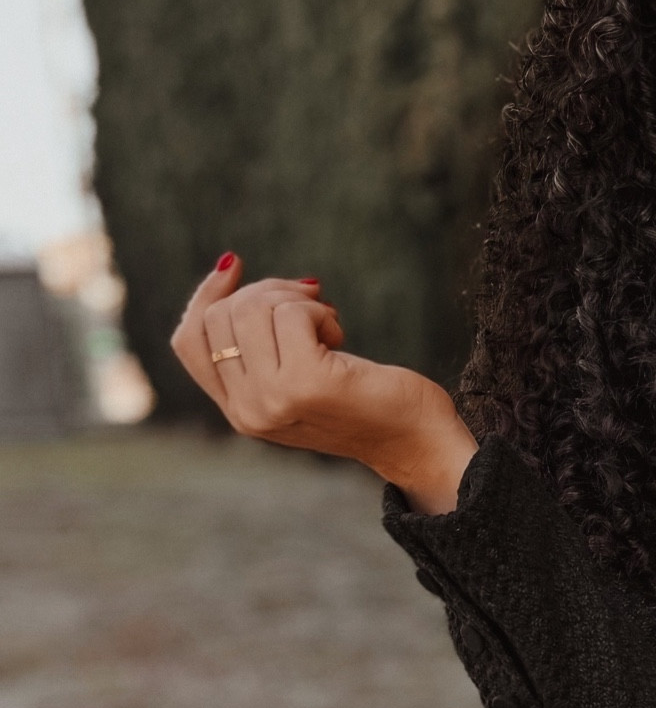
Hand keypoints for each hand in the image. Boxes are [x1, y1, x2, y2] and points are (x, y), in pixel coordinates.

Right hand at [171, 254, 477, 512]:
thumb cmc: (364, 399)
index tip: (235, 267)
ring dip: (297, 301)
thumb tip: (228, 267)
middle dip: (266, 293)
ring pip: (253, 310)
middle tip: (311, 304)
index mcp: (238, 412)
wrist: (416, 440)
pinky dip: (320, 310)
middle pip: (221, 317)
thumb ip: (260, 347)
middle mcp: (248, 411)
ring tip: (328, 325)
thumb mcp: (297, 377)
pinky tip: (340, 336)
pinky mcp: (306, 382)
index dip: (206, 297)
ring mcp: (273, 399)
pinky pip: (293, 312)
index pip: (188, 342)